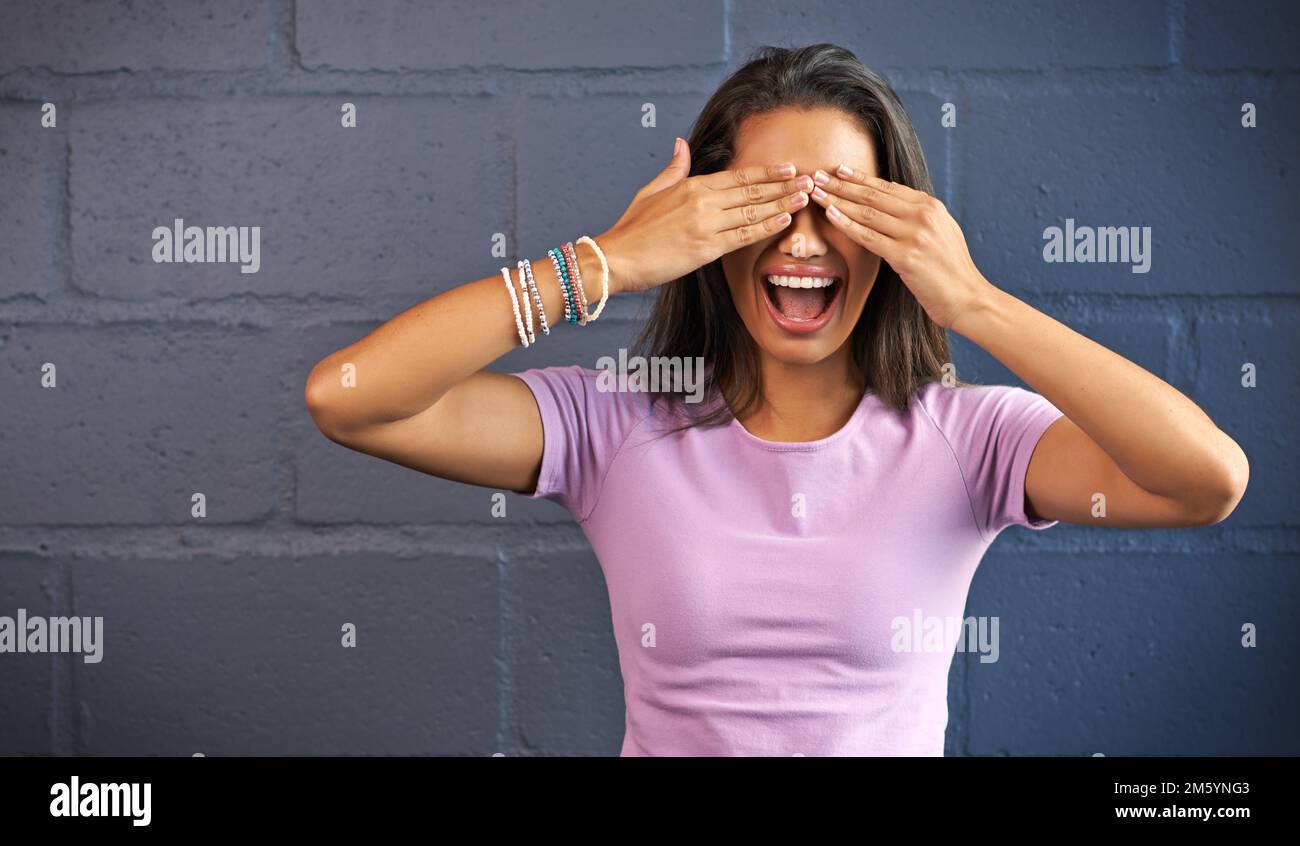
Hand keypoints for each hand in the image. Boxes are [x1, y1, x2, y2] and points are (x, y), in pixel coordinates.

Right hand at [595, 138, 813, 294]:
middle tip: (810, 179)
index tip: (789, 168)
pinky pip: (743, 236)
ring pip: (753, 211)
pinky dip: (766, 227)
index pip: (738, 176)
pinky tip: (785, 220)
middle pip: (751, 190)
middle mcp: (702, 202)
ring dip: (782, 203)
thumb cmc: (632, 229)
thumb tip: (682, 143)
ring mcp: (705, 225)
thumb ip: (673, 168)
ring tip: (806, 197)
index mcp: (691, 186)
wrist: (616, 258)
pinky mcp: (705, 249)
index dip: (766, 172)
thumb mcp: (651, 191)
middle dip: (784, 185)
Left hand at [808, 164, 993, 330]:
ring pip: (867, 212)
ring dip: (837, 200)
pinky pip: (868, 236)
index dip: (860, 178)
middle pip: (873, 195)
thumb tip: (894, 206)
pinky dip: (846, 224)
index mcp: (931, 206)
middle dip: (842, 184)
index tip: (838, 170)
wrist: (968, 298)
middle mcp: (923, 215)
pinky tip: (830, 214)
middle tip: (817, 175)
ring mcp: (914, 234)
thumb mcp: (940, 233)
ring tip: (816, 192)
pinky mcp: (905, 256)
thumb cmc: (951, 270)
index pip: (888, 187)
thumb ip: (919, 218)